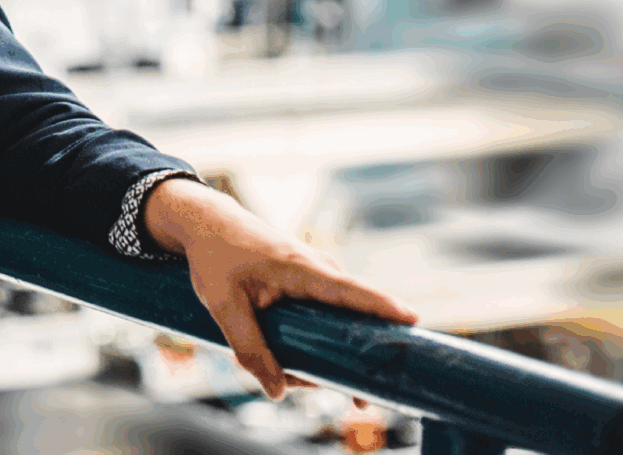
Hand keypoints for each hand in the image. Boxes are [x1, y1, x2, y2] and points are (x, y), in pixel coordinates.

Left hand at [142, 176, 417, 399]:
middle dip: (360, 358)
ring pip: (341, 322)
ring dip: (331, 355)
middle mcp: (319, 269)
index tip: (413, 321)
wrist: (209, 224)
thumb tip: (277, 392)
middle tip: (360, 398)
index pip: (350, 290)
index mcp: (301, 268)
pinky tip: (297, 365)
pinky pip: (329, 317)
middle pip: (355, 316)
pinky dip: (321, 342)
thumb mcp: (223, 305)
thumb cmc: (215, 257)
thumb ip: (248, 348)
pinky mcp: (313, 284)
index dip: (382, 306)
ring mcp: (319, 275)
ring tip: (300, 379)